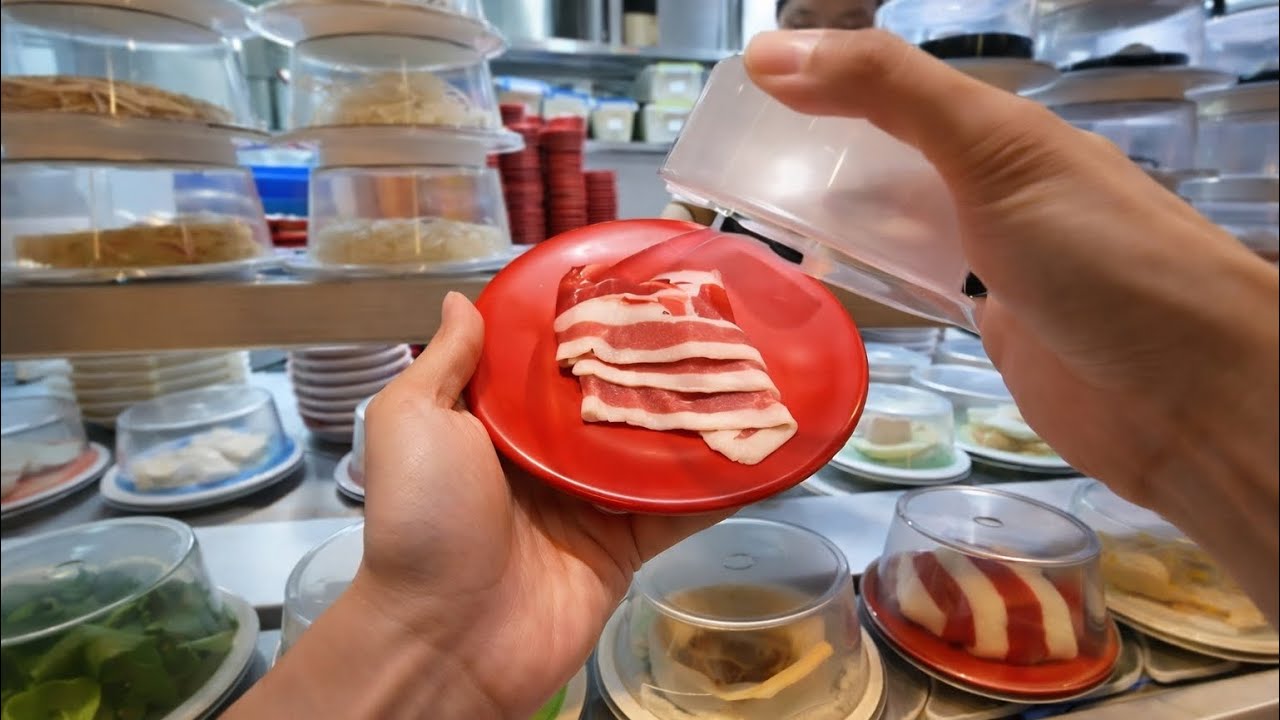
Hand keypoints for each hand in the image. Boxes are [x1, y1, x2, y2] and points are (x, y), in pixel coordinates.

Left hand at [232, 293, 725, 719]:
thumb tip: (464, 298)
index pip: (554, 362)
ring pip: (655, 449)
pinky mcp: (627, 547)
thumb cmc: (424, 519)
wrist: (447, 637)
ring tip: (750, 368)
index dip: (590, 325)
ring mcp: (592, 503)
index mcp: (498, 423)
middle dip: (656, 364)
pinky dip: (719, 485)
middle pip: (614, 400)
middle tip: (711, 317)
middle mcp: (549, 457)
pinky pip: (679, 510)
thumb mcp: (412, 421)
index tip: (635, 283)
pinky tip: (761, 447)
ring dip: (698, 416)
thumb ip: (446, 361)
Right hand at [745, 30, 1277, 622]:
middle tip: (726, 177)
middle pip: (884, 160)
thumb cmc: (1099, 258)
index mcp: (999, 132)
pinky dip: (864, 282)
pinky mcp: (985, 330)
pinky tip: (818, 288)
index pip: (889, 92)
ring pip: (892, 226)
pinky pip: (911, 290)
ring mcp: (990, 262)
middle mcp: (991, 189)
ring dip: (833, 222)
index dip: (818, 89)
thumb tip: (774, 51)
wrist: (1185, 395)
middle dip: (813, 160)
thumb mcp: (993, 150)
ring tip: (747, 230)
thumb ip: (888, 91)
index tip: (738, 105)